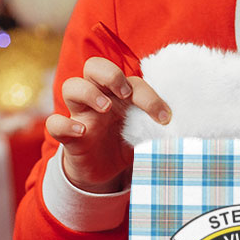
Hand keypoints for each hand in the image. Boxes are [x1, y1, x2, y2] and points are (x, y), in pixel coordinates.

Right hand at [45, 56, 170, 192]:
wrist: (105, 173)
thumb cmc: (126, 143)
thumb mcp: (145, 133)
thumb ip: (158, 127)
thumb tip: (185, 128)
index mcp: (119, 94)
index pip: (131, 80)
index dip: (149, 95)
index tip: (164, 117)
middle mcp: (98, 98)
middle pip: (94, 66)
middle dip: (110, 74)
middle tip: (125, 93)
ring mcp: (80, 115)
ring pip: (71, 86)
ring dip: (89, 92)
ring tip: (106, 108)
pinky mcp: (68, 136)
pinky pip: (54, 123)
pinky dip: (64, 124)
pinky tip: (82, 132)